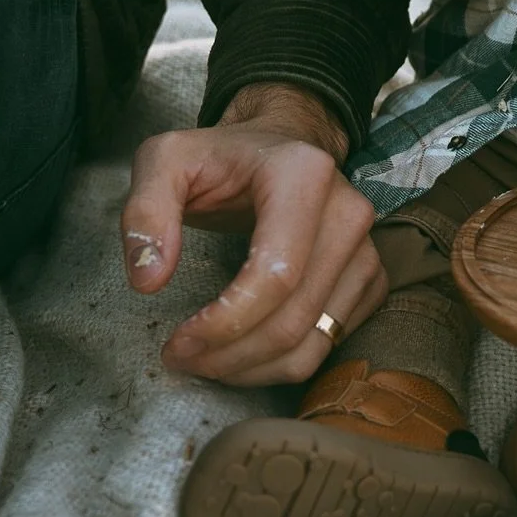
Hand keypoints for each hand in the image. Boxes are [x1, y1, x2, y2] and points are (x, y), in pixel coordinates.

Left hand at [120, 82, 384, 385]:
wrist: (279, 146)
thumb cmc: (221, 158)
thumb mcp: (164, 162)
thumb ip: (145, 212)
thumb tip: (149, 280)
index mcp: (303, 175)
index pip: (276, 274)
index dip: (225, 324)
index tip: (177, 343)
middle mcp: (348, 211)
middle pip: (293, 318)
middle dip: (229, 356)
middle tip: (181, 358)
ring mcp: (366, 247)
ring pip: (313, 342)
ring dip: (252, 369)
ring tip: (207, 358)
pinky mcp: (371, 276)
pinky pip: (330, 343)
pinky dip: (282, 364)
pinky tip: (244, 349)